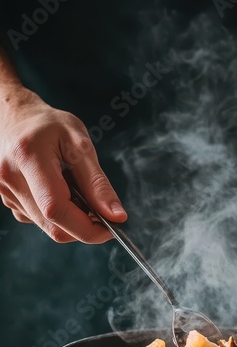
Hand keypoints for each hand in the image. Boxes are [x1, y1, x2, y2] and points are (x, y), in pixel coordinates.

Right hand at [0, 88, 126, 242]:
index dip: (87, 227)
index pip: (57, 209)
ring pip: (48, 227)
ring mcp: (5, 193)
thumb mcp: (80, 145)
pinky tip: (60, 192)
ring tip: (76, 191)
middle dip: (84, 227)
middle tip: (103, 213)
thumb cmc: (50, 126)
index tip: (112, 228)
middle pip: (53, 225)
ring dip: (72, 220)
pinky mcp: (8, 201)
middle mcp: (10, 179)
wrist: (16, 118)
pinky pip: (40, 221)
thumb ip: (98, 184)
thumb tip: (116, 216)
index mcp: (28, 157)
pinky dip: (58, 216)